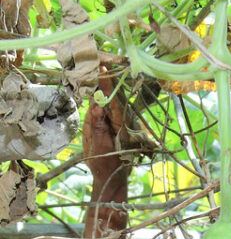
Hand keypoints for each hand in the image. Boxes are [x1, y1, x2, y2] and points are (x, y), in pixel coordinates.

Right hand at [82, 75, 129, 200]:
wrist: (111, 176)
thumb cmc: (104, 163)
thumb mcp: (98, 147)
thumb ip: (97, 126)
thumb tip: (97, 105)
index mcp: (123, 128)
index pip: (114, 102)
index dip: (107, 86)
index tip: (101, 70)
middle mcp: (126, 122)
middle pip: (115, 97)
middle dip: (106, 81)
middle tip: (96, 62)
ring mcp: (123, 122)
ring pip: (113, 101)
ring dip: (104, 87)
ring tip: (96, 71)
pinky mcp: (118, 123)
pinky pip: (111, 107)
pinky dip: (104, 97)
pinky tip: (97, 87)